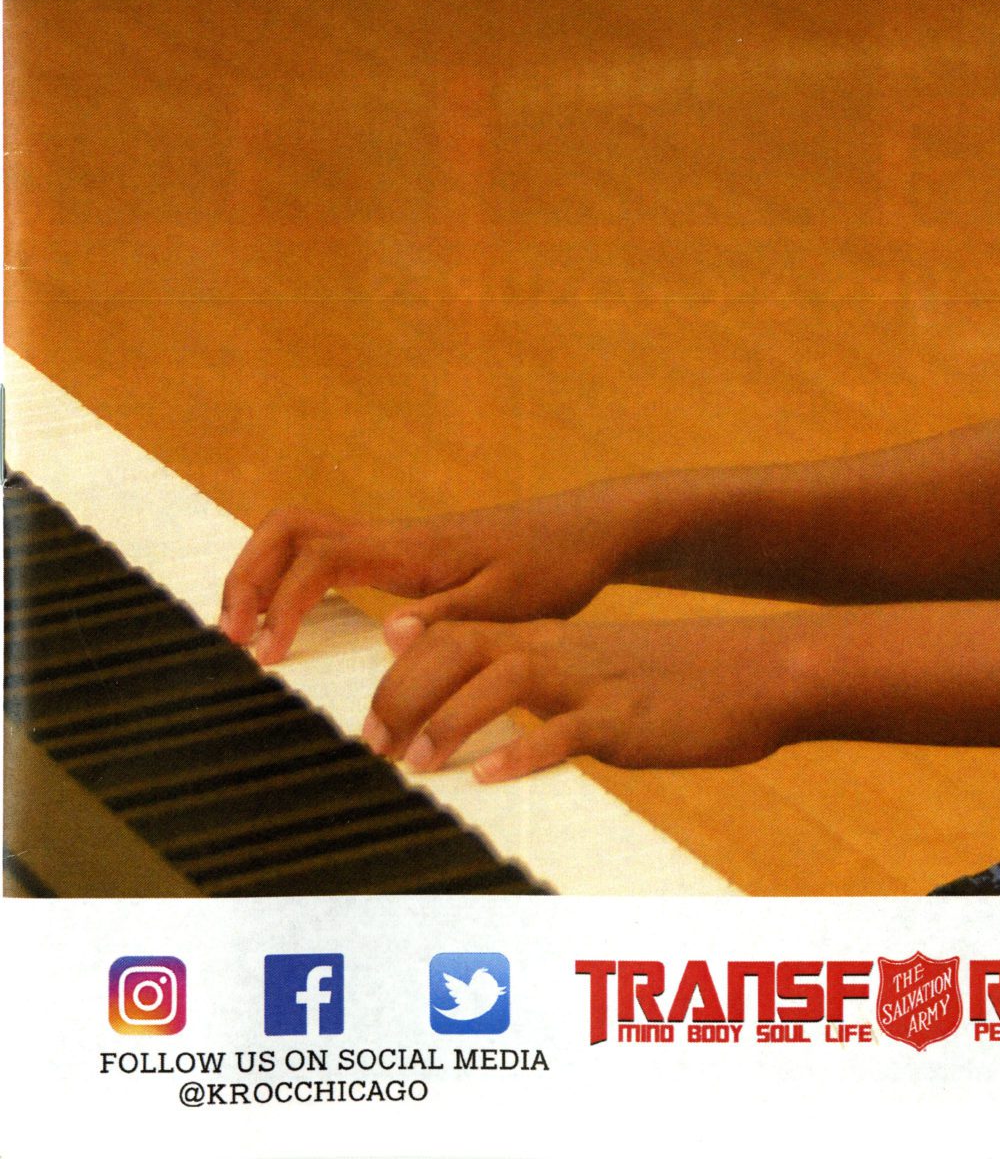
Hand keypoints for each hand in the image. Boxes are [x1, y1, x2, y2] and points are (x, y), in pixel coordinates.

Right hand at [220, 487, 638, 663]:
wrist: (586, 532)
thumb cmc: (554, 566)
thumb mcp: (509, 604)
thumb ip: (449, 620)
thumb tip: (389, 635)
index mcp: (410, 548)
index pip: (317, 556)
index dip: (280, 601)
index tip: (268, 655)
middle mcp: (392, 537)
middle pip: (290, 527)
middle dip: (247, 573)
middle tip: (230, 637)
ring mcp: (395, 542)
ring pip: (303, 534)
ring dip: (263, 573)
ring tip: (245, 634)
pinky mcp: (404, 556)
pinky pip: (328, 554)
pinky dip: (292, 580)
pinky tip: (289, 625)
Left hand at [361, 612, 806, 782]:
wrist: (759, 671)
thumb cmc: (675, 685)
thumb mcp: (600, 678)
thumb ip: (546, 689)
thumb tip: (492, 722)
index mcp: (551, 644)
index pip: (460, 634)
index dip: (406, 668)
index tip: (369, 714)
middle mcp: (562, 654)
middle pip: (465, 649)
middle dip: (408, 693)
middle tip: (375, 744)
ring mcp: (594, 684)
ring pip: (506, 680)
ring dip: (453, 719)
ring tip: (418, 762)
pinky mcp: (628, 721)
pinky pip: (568, 732)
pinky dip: (524, 751)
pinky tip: (491, 777)